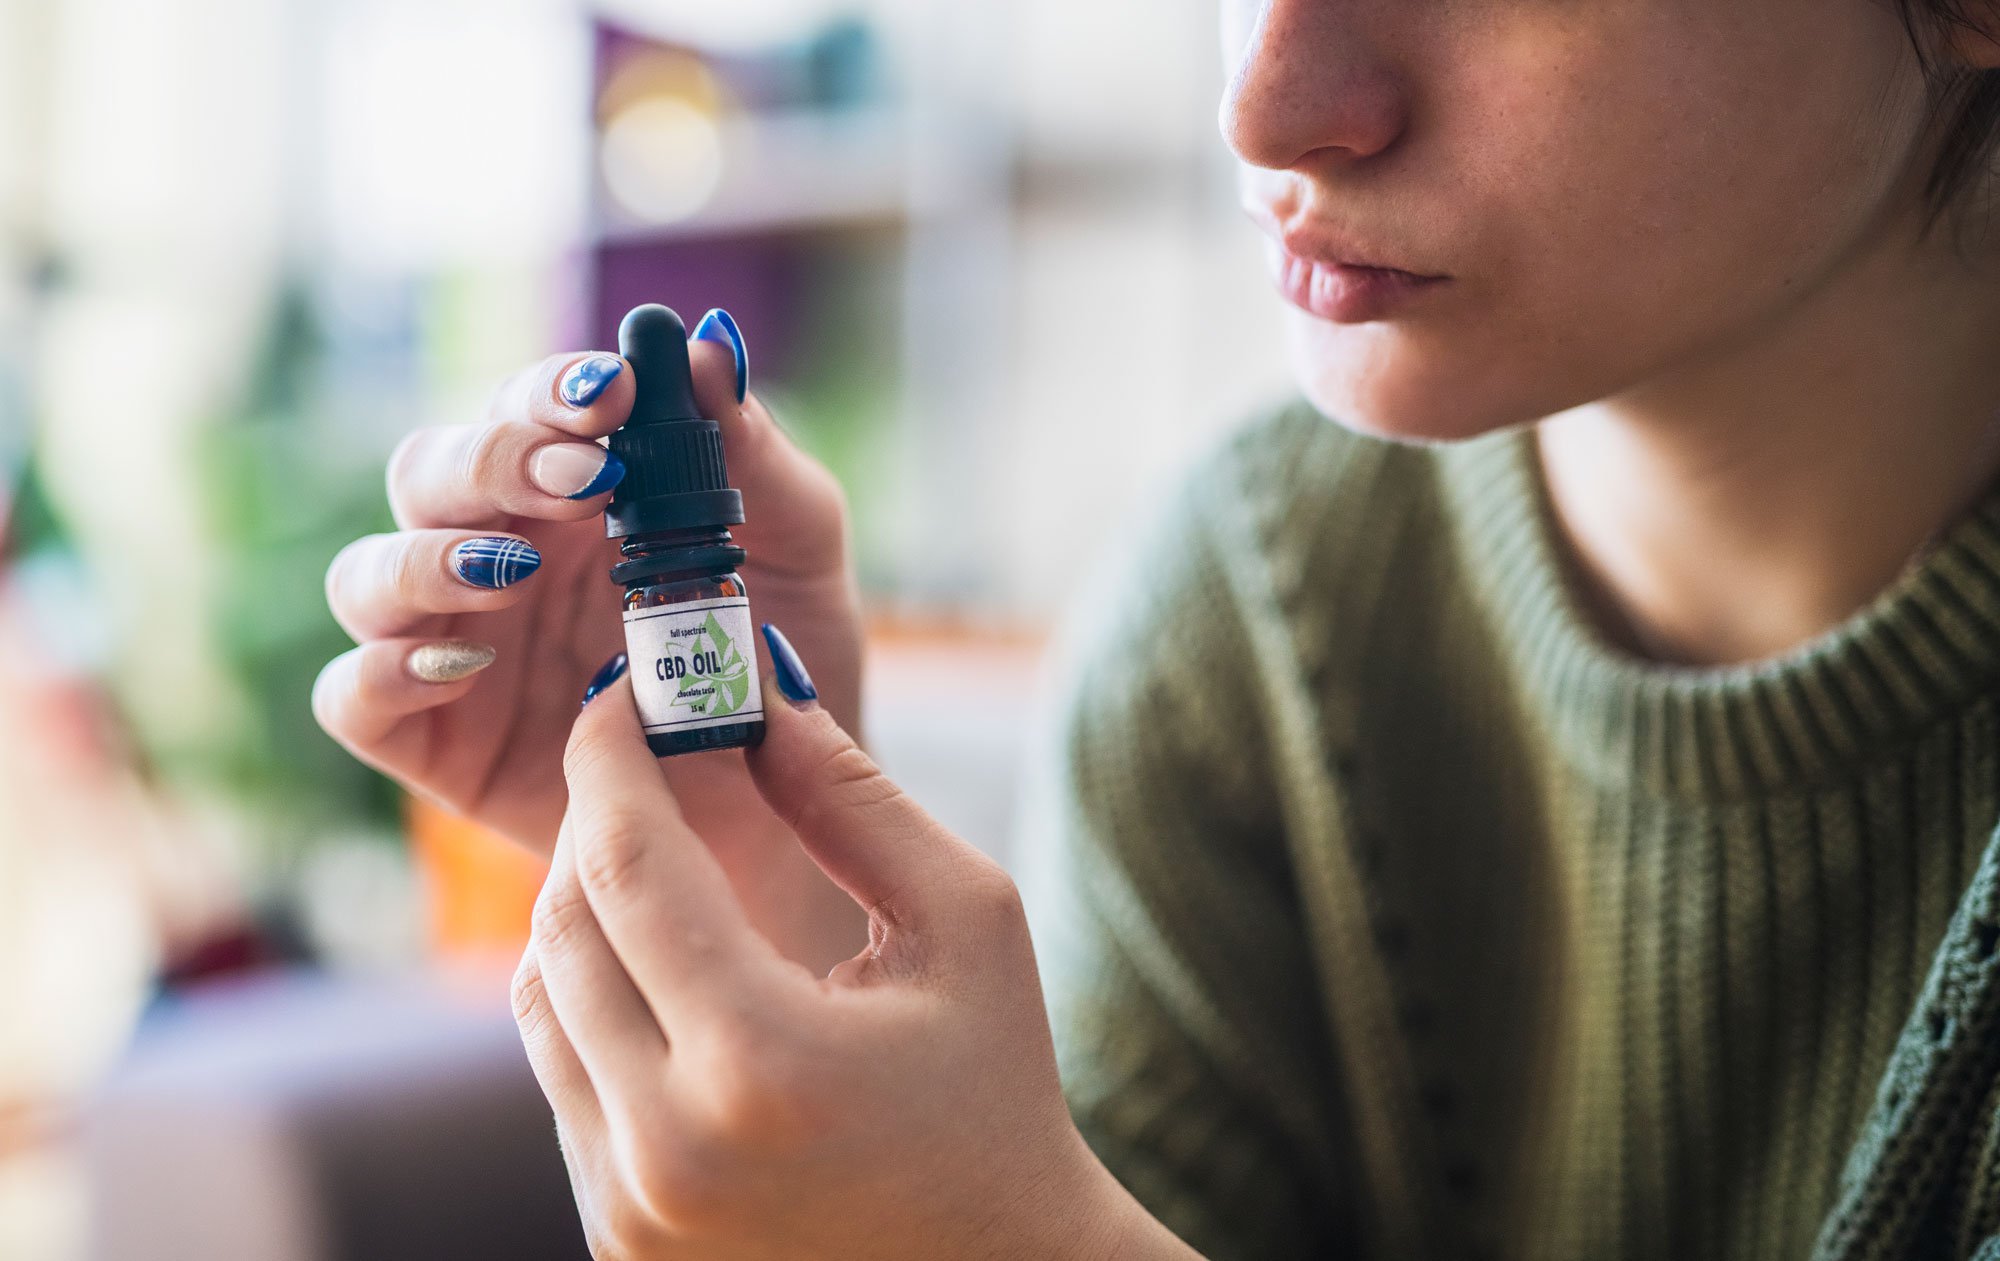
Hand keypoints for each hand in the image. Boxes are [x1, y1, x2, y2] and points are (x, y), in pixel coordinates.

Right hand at [311, 314, 864, 967]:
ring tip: (514, 575)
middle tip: (579, 483)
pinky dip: (381, 673)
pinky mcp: (434, 739)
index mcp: (576, 492)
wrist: (790, 815)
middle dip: (491, 462)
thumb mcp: (798, 552)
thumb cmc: (786, 664)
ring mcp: (458, 645)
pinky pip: (352, 697)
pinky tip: (457, 665)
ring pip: (368, 574)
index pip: (531, 409)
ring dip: (426, 560)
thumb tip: (706, 347)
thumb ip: (756, 455)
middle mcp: (499, 553)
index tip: (613, 398)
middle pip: (430, 473)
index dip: (554, 393)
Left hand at [511, 632, 1195, 1259]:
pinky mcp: (616, 1239)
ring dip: (585, 907)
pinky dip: (597, 999)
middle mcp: (667, 1148)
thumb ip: (853, 799)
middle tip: (640, 759)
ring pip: (541, 1001)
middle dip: (595, 821)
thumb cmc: (996, 1090)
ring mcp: (629, 1208)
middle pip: (562, 927)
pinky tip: (670, 969)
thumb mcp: (965, 922)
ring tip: (661, 860)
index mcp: (762, 1061)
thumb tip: (753, 695)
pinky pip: (563, 1078)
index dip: (609, 760)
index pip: (629, 866)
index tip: (619, 696)